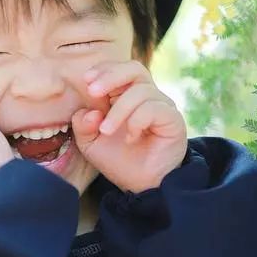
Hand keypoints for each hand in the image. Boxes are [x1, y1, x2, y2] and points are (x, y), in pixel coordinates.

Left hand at [70, 60, 187, 194]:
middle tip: (93, 91)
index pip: (119, 69)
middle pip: (134, 69)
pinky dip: (136, 120)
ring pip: (141, 90)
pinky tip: (130, 137)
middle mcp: (147, 96)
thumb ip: (83, 124)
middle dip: (111, 76)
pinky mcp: (173, 119)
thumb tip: (90, 111)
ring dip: (118, 110)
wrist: (141, 187)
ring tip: (107, 130)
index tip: (86, 81)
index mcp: (126, 94)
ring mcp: (162, 106)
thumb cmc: (118, 160)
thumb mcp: (91, 142)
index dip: (103, 70)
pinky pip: (154, 108)